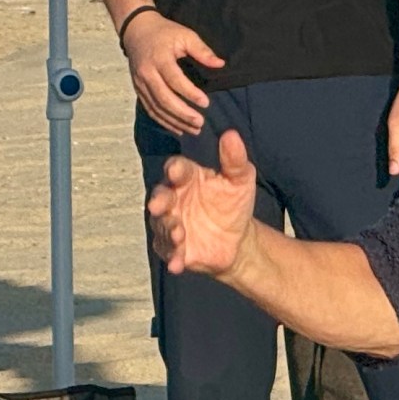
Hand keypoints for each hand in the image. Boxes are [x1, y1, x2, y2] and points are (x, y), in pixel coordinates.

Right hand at [122, 10, 223, 135]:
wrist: (136, 30)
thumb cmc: (164, 32)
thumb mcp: (185, 35)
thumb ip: (202, 51)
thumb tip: (220, 64)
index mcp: (159, 58)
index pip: (174, 80)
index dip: (190, 93)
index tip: (205, 103)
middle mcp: (147, 73)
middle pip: (164, 98)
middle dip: (183, 113)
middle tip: (200, 122)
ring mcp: (140, 83)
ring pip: (156, 108)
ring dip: (175, 121)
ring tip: (193, 129)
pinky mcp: (138, 90)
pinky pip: (150, 109)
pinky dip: (164, 121)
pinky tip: (178, 128)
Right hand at [147, 129, 259, 277]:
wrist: (238, 240)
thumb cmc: (234, 203)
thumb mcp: (240, 180)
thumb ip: (234, 160)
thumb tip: (231, 135)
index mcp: (187, 178)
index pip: (177, 169)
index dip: (175, 169)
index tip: (176, 171)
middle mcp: (174, 199)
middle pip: (160, 196)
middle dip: (159, 200)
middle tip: (159, 205)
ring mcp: (171, 224)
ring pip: (162, 225)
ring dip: (168, 229)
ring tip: (179, 234)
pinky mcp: (174, 249)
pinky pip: (169, 253)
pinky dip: (172, 258)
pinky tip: (177, 264)